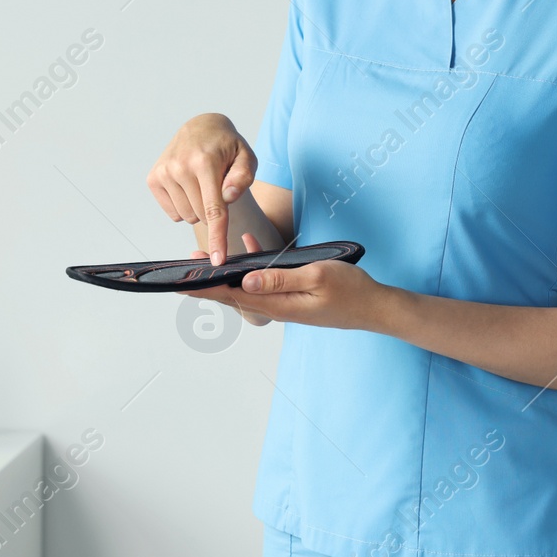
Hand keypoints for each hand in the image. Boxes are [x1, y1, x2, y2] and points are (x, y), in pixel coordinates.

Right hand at [148, 113, 256, 266]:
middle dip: (214, 209)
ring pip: (187, 217)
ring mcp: (164, 173)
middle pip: (202, 216)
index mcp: (205, 162)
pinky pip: (173, 214)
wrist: (200, 128)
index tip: (218, 260)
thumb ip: (243, 177)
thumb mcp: (246, 157)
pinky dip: (185, 207)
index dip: (218, 237)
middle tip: (217, 186)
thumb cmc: (227, 147)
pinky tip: (188, 187)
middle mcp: (180, 166)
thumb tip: (227, 196)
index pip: (214, 209)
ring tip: (202, 184)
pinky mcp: (153, 179)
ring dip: (199, 209)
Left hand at [179, 234, 382, 331]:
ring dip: (225, 275)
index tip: (180, 281)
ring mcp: (285, 304)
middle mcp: (277, 307)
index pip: (231, 296)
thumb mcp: (317, 276)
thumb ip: (280, 279)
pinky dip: (252, 269)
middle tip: (184, 265)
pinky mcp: (293, 298)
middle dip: (207, 281)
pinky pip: (264, 284)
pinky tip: (250, 248)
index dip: (204, 288)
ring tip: (206, 258)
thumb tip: (246, 281)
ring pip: (246, 289)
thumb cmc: (352, 291)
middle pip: (233, 295)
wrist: (376, 308)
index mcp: (279, 304)